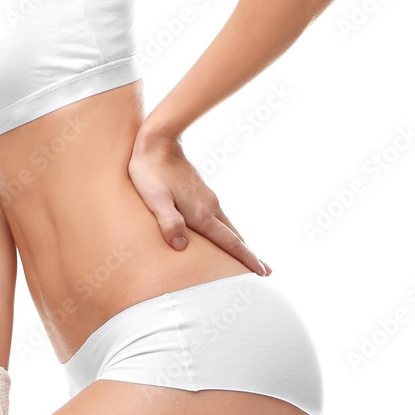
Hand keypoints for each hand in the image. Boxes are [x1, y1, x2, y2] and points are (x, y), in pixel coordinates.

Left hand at [128, 126, 271, 275]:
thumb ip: (168, 221)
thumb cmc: (151, 172)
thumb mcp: (155, 199)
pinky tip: (222, 234)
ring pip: (228, 227)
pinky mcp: (201, 193)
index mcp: (201, 214)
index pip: (230, 242)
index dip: (246, 259)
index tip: (262, 272)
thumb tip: (181, 246)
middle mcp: (210, 208)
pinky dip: (227, 232)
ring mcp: (207, 199)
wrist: (158, 141)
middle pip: (235, 237)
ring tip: (246, 258)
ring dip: (239, 243)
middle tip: (264, 272)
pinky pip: (219, 218)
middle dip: (248, 255)